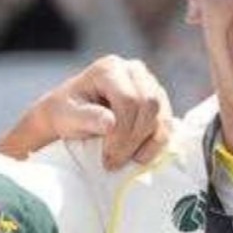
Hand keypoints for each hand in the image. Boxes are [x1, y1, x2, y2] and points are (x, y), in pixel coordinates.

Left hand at [0, 55, 171, 168]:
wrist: (69, 115)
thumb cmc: (65, 113)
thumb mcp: (66, 116)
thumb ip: (86, 118)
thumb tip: (110, 123)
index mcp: (109, 68)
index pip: (129, 99)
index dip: (122, 131)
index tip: (107, 157)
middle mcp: (133, 70)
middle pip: (149, 105)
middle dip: (133, 139)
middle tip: (113, 163)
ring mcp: (149, 83)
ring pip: (161, 115)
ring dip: (145, 144)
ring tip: (124, 161)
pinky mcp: (157, 100)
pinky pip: (167, 123)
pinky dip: (156, 144)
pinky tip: (139, 157)